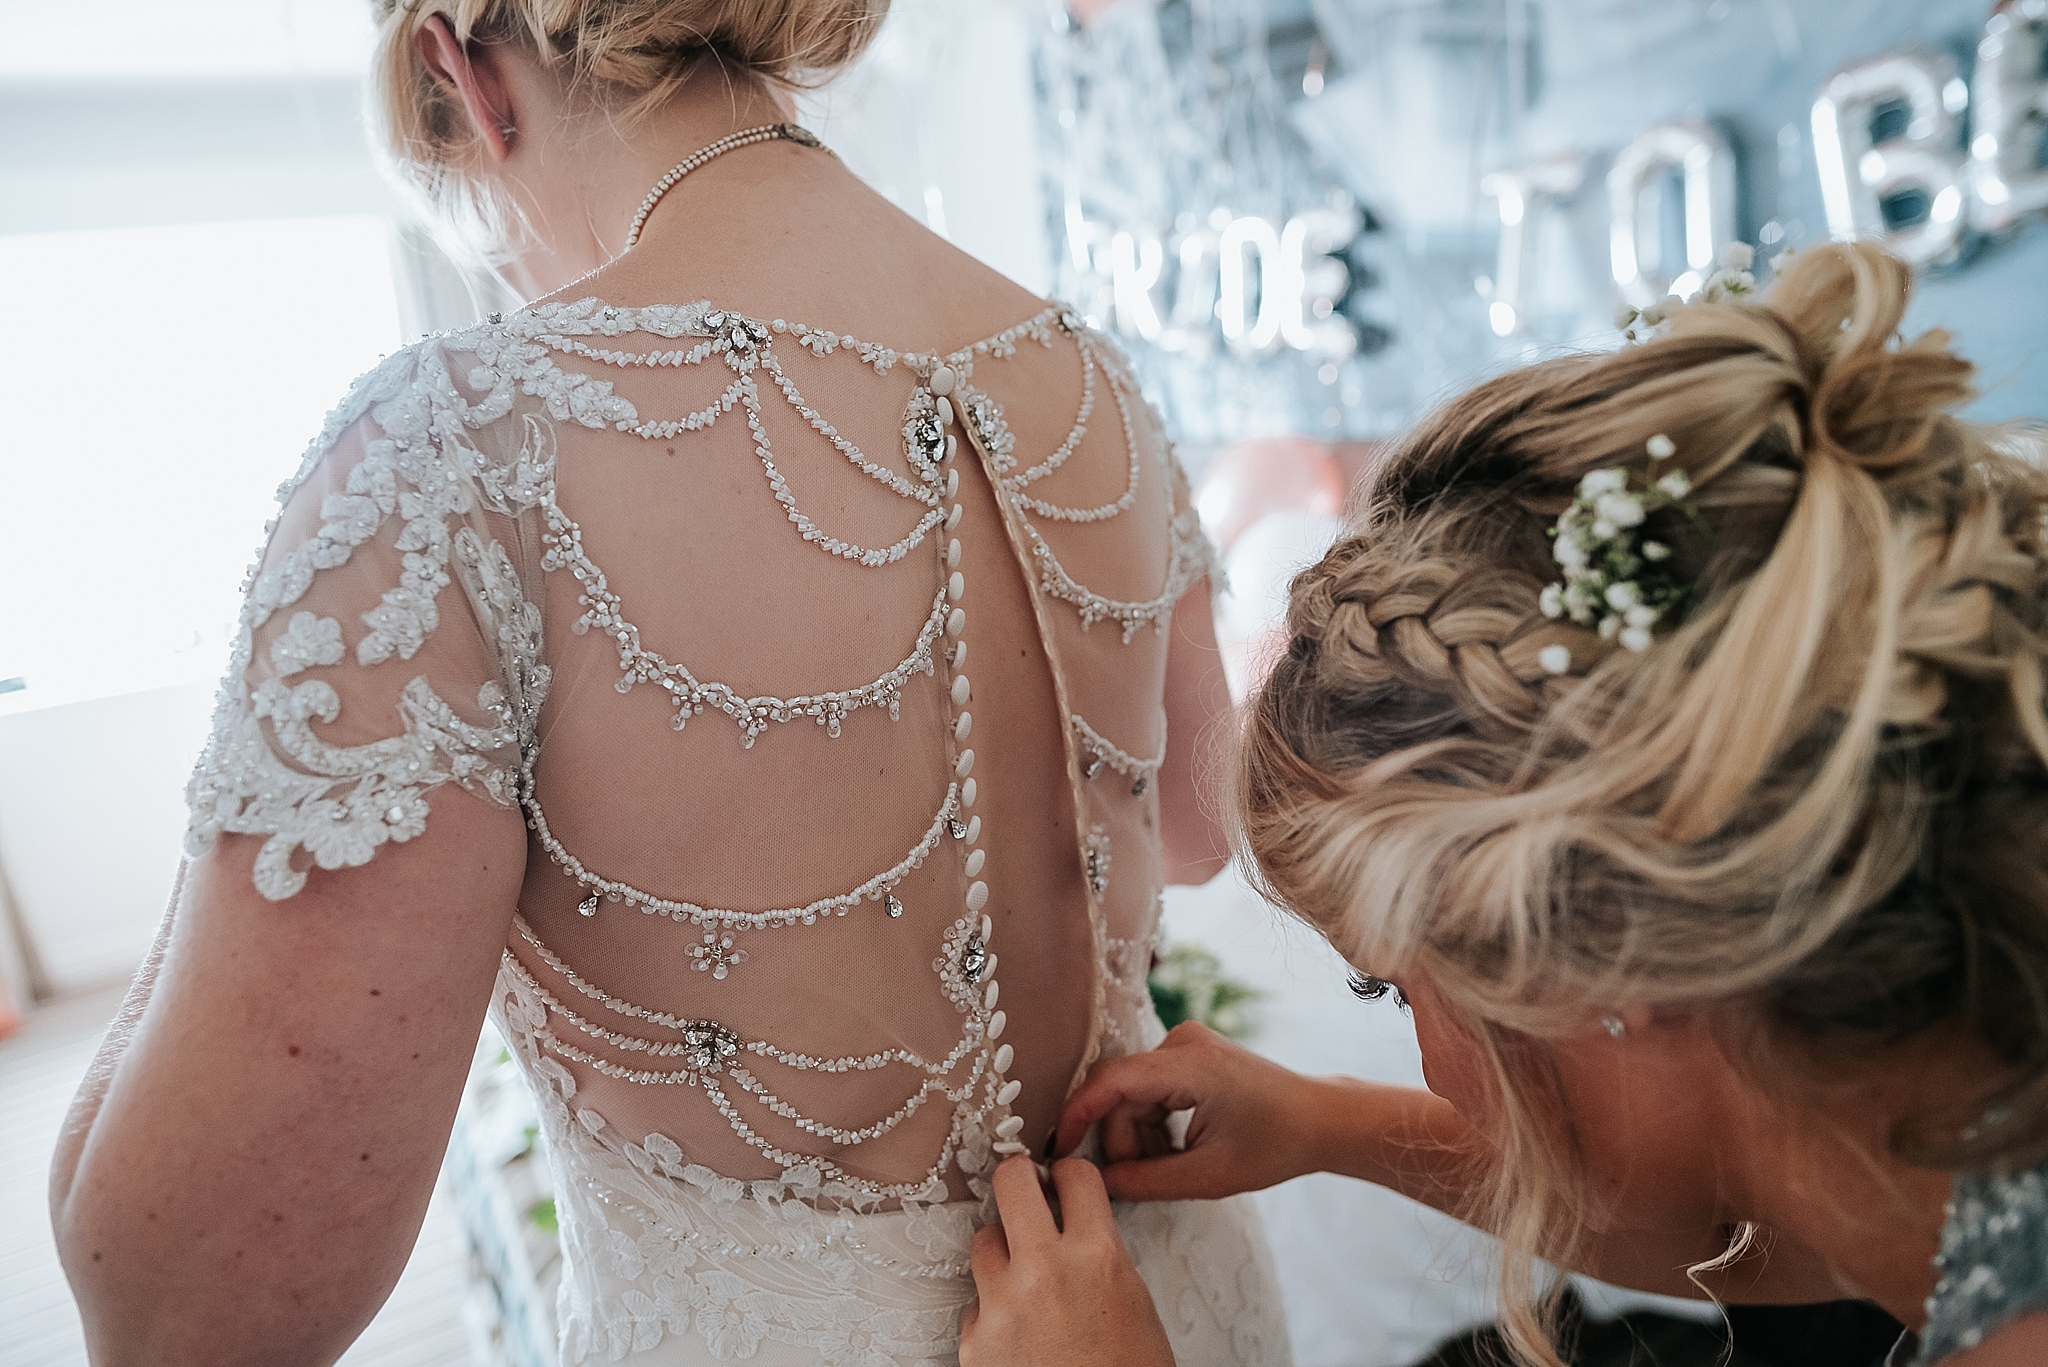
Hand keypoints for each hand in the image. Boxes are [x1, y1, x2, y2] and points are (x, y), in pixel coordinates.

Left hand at [961, 1157, 1174, 1366]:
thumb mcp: (1135, 1307)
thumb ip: (1103, 1259)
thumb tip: (1078, 1231)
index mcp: (1099, 1258)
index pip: (1076, 1175)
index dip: (1069, 1174)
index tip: (1064, 1180)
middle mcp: (1047, 1270)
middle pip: (1012, 1182)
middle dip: (1018, 1180)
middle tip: (1024, 1190)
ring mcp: (1004, 1304)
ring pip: (984, 1240)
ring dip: (1001, 1251)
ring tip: (1021, 1277)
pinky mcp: (975, 1340)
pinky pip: (972, 1303)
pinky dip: (989, 1311)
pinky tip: (1014, 1332)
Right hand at [1055, 1021, 1323, 1201]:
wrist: (1320, 1119)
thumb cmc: (1276, 1145)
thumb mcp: (1209, 1176)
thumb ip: (1146, 1182)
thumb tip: (1096, 1186)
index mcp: (1190, 1064)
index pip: (1111, 1082)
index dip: (1078, 1116)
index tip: (1059, 1152)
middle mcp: (1182, 1042)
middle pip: (1120, 1093)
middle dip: (1123, 1140)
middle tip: (1142, 1181)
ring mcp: (1185, 1043)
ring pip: (1131, 1093)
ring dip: (1139, 1134)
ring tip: (1172, 1165)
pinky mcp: (1188, 1052)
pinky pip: (1148, 1088)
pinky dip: (1153, 1122)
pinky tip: (1178, 1146)